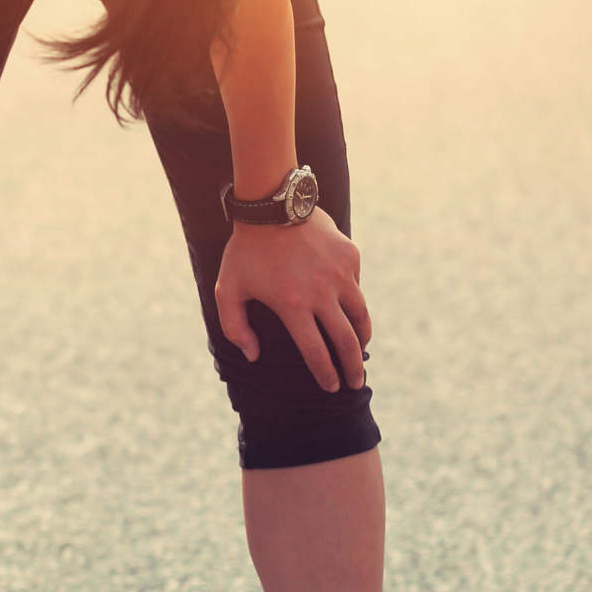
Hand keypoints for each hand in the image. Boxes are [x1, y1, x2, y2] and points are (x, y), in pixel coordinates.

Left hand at [212, 205, 371, 391]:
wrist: (271, 203)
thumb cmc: (246, 250)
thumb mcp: (228, 289)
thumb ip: (235, 327)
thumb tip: (252, 356)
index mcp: (293, 305)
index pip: (316, 352)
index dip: (325, 374)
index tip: (331, 387)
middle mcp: (321, 293)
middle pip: (345, 341)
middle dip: (353, 368)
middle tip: (356, 382)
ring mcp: (340, 273)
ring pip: (360, 315)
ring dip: (362, 338)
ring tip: (361, 350)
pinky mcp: (349, 255)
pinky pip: (356, 285)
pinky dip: (354, 300)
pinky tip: (348, 308)